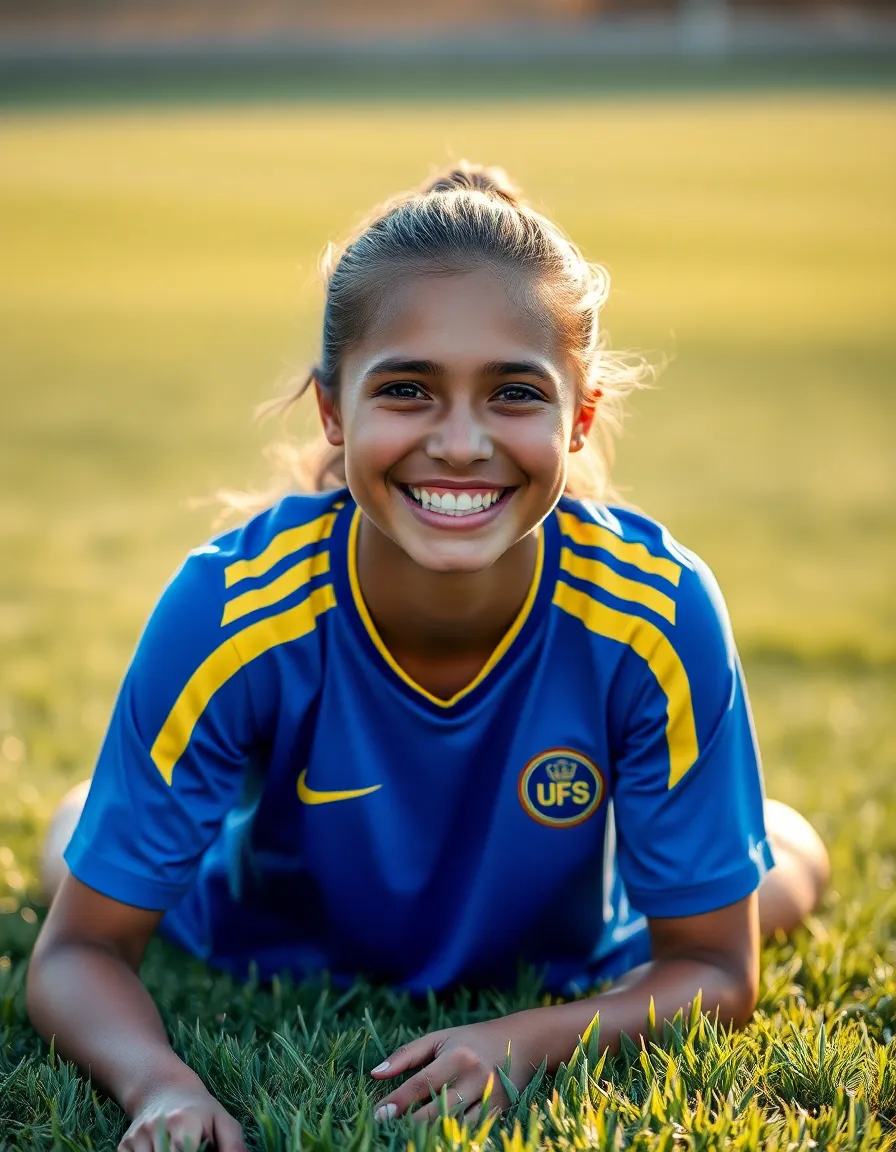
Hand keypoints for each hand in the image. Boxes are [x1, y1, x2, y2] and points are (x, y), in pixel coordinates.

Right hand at [119, 1085, 245, 1151]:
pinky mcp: (123, 1146)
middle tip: (194, 1150)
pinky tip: (160, 1150)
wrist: (162, 1089)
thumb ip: (233, 1145)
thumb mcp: (222, 1120)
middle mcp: (156, 1129)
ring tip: (175, 1148)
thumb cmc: (199, 1110)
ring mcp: (136, 1138)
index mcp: (184, 1122)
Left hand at [370, 1013, 543, 1123]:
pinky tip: (435, 1135)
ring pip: (455, 1125)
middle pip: (436, 1110)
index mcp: (457, 1056)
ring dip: (430, 1132)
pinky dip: (452, 1134)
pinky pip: (472, 1131)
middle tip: (387, 1128)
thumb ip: (407, 1054)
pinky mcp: (498, 1112)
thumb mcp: (439, 1038)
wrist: (521, 1042)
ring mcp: (489, 1097)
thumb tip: (376, 1073)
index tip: (378, 1114)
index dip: (398, 1101)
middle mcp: (474, 1078)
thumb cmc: (471, 1039)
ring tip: (408, 1134)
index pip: (421, 1084)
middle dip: (410, 1122)